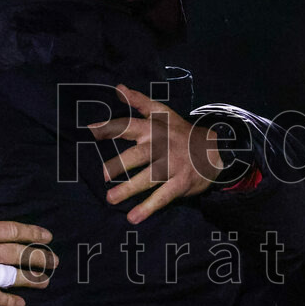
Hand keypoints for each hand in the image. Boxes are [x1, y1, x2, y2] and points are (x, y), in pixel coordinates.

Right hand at [0, 169, 56, 305]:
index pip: (13, 231)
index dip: (33, 233)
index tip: (47, 236)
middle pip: (19, 255)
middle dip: (39, 257)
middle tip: (55, 261)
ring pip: (11, 277)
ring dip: (31, 279)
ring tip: (46, 282)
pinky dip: (8, 301)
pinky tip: (21, 304)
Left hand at [91, 84, 224, 223]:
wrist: (215, 150)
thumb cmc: (181, 133)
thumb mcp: (163, 114)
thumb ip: (140, 102)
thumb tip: (118, 87)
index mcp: (155, 129)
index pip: (129, 126)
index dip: (110, 127)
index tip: (89, 130)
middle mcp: (163, 146)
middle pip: (139, 155)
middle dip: (121, 164)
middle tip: (104, 174)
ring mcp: (173, 165)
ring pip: (149, 177)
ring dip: (130, 189)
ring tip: (110, 199)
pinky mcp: (180, 183)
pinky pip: (162, 196)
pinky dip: (148, 208)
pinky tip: (133, 218)